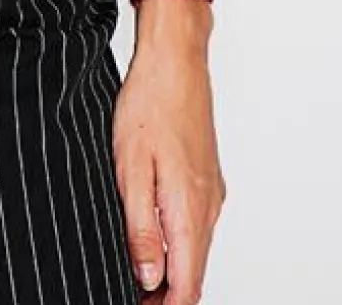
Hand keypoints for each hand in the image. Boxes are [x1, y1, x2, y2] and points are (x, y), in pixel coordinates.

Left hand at [112, 0, 225, 300]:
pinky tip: (150, 232)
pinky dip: (176, 241)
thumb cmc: (150, 104)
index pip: (187, 284)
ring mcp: (210, 192)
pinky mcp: (206, 178)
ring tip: (135, 271)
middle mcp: (208, 207)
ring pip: (194, 248)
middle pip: (193, 272)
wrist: (175, 60)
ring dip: (170, 267)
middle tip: (132, 294)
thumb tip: (149, 277)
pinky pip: (194, 224)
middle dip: (165, 292)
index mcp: (189, 210)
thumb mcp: (130, 168)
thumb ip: (140, 227)